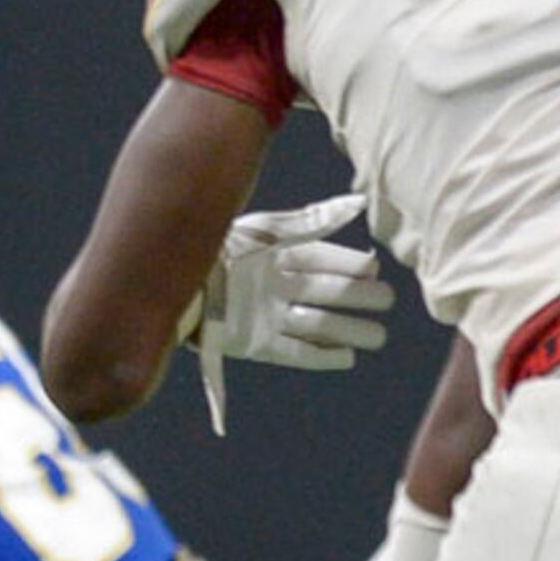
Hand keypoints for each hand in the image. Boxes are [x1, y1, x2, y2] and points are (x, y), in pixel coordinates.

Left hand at [195, 195, 392, 370]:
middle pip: (326, 293)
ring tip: (376, 337)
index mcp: (277, 255)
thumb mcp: (269, 231)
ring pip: (317, 324)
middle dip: (357, 298)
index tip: (374, 270)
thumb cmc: (220, 247)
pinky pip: (294, 352)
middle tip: (386, 302)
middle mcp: (275, 286)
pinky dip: (321, 355)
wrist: (173, 280)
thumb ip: (314, 222)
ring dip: (348, 331)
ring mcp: (266, 316)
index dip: (350, 265)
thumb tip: (359, 203)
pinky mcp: (254, 343)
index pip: (325, 260)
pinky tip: (347, 357)